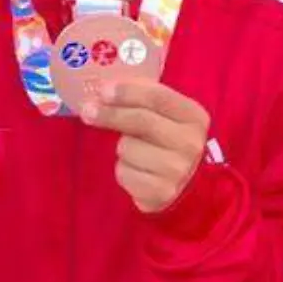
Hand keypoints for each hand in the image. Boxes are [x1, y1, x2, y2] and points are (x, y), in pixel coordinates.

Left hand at [80, 80, 209, 212]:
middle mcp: (191, 143)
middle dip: (110, 114)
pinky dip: (123, 170)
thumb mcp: (165, 115)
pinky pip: (124, 173)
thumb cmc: (166, 140)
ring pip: (128, 148)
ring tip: (135, 152)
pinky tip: (137, 171)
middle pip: (141, 121)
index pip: (158, 97)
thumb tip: (106, 88)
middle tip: (88, 110)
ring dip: (123, 149)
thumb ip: (142, 98)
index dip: (128, 92)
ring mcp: (178, 170)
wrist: (183, 183)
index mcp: (194, 117)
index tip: (103, 90)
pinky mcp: (162, 192)